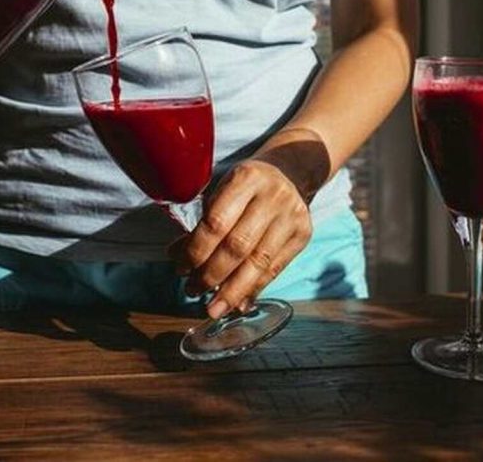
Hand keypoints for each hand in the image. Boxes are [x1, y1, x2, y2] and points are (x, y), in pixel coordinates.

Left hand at [168, 129, 329, 318]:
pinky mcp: (303, 234)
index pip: (216, 222)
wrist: (289, 173)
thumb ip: (203, 221)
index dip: (195, 250)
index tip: (180, 267)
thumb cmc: (245, 185)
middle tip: (192, 290)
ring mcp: (292, 216)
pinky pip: (275, 269)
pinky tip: (237, 303)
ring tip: (213, 308)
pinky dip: (253, 289)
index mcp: (246, 178)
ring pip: (258, 263)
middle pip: (238, 246)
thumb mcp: (222, 189)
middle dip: (211, 275)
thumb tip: (178, 257)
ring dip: (232, 291)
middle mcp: (273, 196)